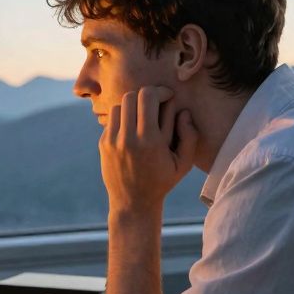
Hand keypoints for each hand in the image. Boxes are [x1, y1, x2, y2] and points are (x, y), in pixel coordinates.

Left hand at [101, 86, 198, 214]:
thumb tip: (183, 111)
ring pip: (119, 106)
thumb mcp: (183, 163)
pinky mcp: (103, 144)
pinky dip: (123, 119)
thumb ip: (189, 136)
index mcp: (149, 140)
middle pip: (131, 96)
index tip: (168, 96)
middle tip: (156, 104)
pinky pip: (112, 120)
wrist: (132, 202)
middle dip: (146, 96)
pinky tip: (133, 130)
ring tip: (144, 116)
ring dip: (133, 106)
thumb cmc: (162, 181)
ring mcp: (112, 141)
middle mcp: (128, 138)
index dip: (160, 91)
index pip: (147, 97)